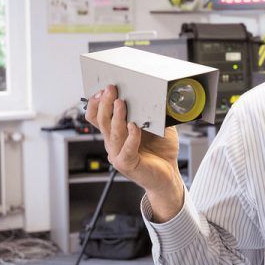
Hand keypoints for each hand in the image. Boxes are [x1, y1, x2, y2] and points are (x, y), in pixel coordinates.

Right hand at [85, 85, 183, 219]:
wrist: (168, 175)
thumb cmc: (161, 151)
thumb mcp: (158, 127)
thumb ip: (153, 114)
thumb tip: (156, 96)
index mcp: (116, 133)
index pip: (98, 117)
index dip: (96, 104)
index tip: (102, 89)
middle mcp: (114, 143)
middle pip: (102, 121)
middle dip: (105, 103)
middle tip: (110, 89)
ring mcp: (118, 154)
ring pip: (112, 133)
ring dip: (116, 116)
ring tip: (120, 103)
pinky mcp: (127, 164)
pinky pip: (127, 149)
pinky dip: (131, 137)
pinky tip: (134, 127)